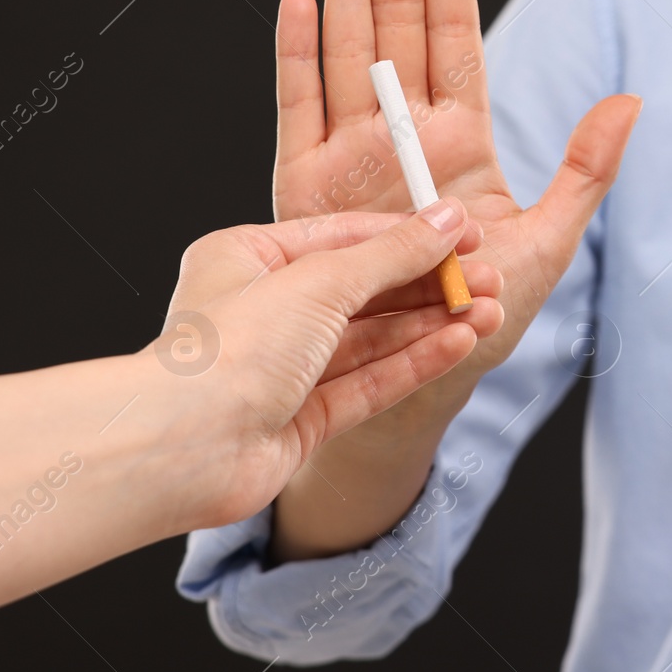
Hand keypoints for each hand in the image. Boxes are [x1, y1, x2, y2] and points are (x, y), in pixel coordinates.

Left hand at [156, 200, 503, 530]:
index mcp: (248, 260)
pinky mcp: (302, 418)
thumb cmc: (226, 352)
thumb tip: (445, 222)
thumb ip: (391, 254)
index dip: (411, 236)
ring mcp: (284, 368)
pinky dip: (417, 361)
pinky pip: (371, 382)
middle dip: (432, 284)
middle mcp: (265, 312)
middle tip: (488, 278)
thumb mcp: (320, 281)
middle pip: (367, 290)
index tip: (466, 233)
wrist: (181, 449)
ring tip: (489, 312)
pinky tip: (460, 343)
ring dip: (434, 323)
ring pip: (375, 338)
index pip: (346, 238)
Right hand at [271, 0, 637, 430]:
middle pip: (396, 17)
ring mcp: (351, 154)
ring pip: (348, 44)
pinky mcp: (306, 187)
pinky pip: (298, 106)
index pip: (452, 29)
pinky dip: (295, 52)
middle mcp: (402, 131)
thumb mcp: (552, 241)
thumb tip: (633, 100)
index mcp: (461, 135)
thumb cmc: (483, 315)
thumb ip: (587, 169)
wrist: (414, 377)